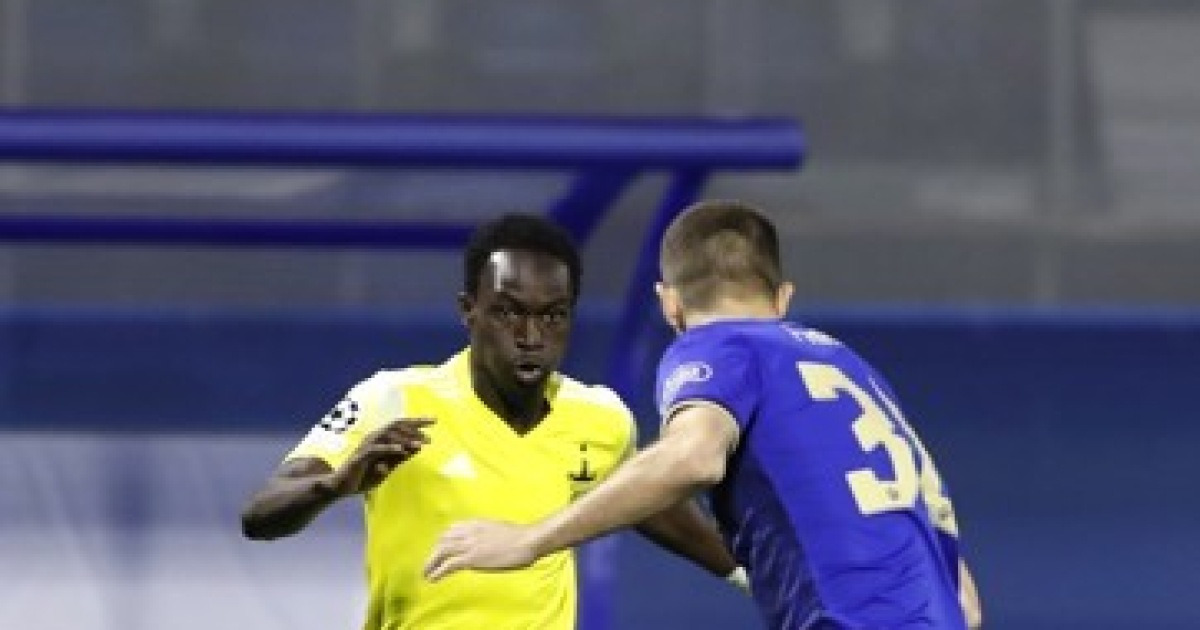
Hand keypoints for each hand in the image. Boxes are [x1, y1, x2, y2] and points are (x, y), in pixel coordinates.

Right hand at [328, 418, 433, 495]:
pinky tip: (402, 450)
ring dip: (405, 439)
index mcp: (381, 438)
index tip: (434, 420)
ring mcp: (366, 445)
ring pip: (388, 436)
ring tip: (420, 444)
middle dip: (414, 429)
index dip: (417, 421)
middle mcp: (374, 437)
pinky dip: (390, 448)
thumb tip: (418, 447)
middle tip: (429, 437)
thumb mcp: (387, 467)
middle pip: (396, 426)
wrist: (341, 487)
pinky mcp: (360, 456)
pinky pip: (377, 449)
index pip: (401, 424)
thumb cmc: (362, 476)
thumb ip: (400, 457)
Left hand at [423, 520, 541, 581]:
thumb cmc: (520, 536)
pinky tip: (433, 579)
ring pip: (441, 551)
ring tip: (426, 573)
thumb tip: (483, 543)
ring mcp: (469, 544)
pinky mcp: (471, 558)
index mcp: (476, 523)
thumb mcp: (498, 529)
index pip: (452, 529)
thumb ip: (486, 534)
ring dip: (430, 563)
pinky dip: (437, 572)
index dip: (444, 540)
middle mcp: (469, 531)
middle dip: (435, 552)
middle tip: (430, 563)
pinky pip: (448, 565)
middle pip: (443, 540)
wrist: (527, 541)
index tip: (441, 549)